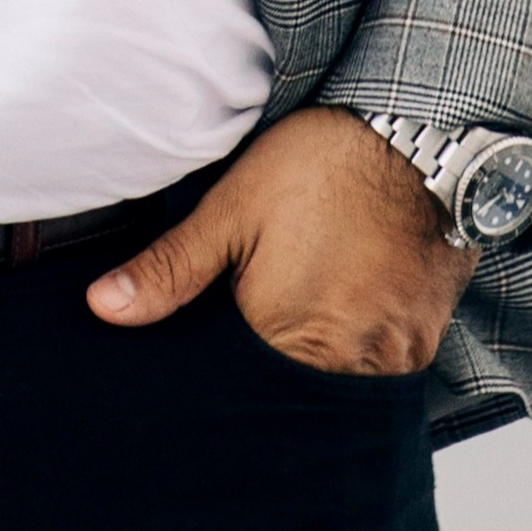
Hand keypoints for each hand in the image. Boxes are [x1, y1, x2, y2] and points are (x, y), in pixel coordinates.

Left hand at [87, 106, 472, 374]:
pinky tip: (344, 310)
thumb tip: (103, 308)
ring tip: (304, 315)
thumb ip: (171, 268)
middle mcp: (353, 363)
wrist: (420, 133)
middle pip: (295, 397)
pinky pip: (385, 369)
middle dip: (270, 377)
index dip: (224, 376)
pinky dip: (359, 351)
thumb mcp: (232, 208)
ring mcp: (399, 357)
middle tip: (260, 325)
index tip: (218, 352)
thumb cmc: (321, 165)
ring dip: (318, 364)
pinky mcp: (427, 340)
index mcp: (292, 339)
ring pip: (344, 387)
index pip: (243, 394)